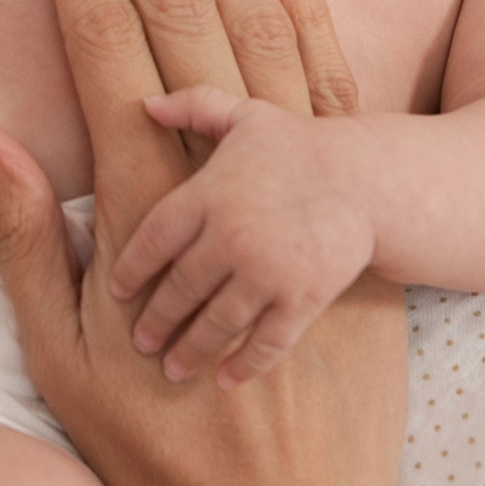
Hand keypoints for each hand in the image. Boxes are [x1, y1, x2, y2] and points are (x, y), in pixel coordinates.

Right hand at [0, 0, 407, 485]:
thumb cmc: (153, 443)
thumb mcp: (57, 357)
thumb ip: (14, 233)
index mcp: (146, 200)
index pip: (104, 42)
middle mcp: (224, 170)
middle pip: (175, 12)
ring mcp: (292, 176)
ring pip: (249, 26)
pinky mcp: (343, 195)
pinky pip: (322, 77)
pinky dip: (298, 2)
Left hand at [113, 85, 373, 384]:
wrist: (368, 178)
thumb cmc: (298, 146)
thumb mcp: (244, 115)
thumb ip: (194, 106)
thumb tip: (144, 105)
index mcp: (209, 193)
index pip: (154, 238)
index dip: (131, 269)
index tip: (117, 292)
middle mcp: (232, 235)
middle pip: (180, 287)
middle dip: (156, 319)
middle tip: (140, 342)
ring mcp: (268, 270)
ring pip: (217, 321)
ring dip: (191, 349)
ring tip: (172, 369)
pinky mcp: (303, 297)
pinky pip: (267, 341)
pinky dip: (245, 364)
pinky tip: (226, 380)